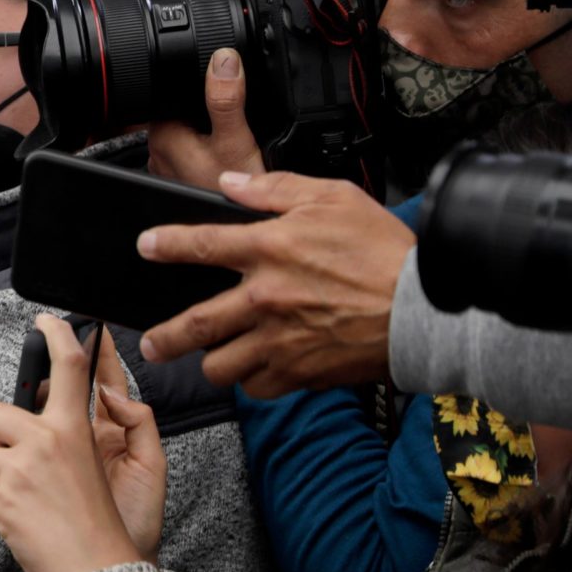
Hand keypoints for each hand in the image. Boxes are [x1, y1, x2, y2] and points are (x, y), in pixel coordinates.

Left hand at [0, 315, 168, 571]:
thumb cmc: (110, 523)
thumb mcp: (136, 466)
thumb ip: (125, 422)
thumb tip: (105, 394)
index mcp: (75, 429)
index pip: (67, 368)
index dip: (57, 337)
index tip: (46, 322)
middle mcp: (44, 441)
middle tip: (25, 463)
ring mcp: (18, 470)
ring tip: (28, 499)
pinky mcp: (0, 498)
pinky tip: (26, 522)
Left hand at [137, 170, 413, 395]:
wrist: (425, 308)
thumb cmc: (385, 251)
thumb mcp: (333, 197)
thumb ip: (275, 188)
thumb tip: (230, 184)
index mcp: (270, 249)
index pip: (199, 245)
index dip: (165, 245)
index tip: (146, 247)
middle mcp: (266, 298)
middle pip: (193, 325)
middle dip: (164, 337)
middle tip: (151, 342)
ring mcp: (280, 341)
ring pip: (220, 365)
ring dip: (212, 362)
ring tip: (210, 358)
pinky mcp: (301, 373)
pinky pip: (258, 388)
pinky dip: (254, 382)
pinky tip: (257, 371)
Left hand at [147, 48, 264, 190]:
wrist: (241, 236)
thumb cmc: (234, 200)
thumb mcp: (236, 142)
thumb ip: (226, 99)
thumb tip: (222, 59)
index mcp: (162, 136)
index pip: (164, 92)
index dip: (190, 81)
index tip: (214, 82)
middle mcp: (157, 154)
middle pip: (176, 113)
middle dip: (200, 107)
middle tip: (231, 118)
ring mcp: (168, 172)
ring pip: (185, 135)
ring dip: (204, 131)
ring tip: (231, 139)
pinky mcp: (182, 185)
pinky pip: (192, 156)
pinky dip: (208, 151)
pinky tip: (228, 159)